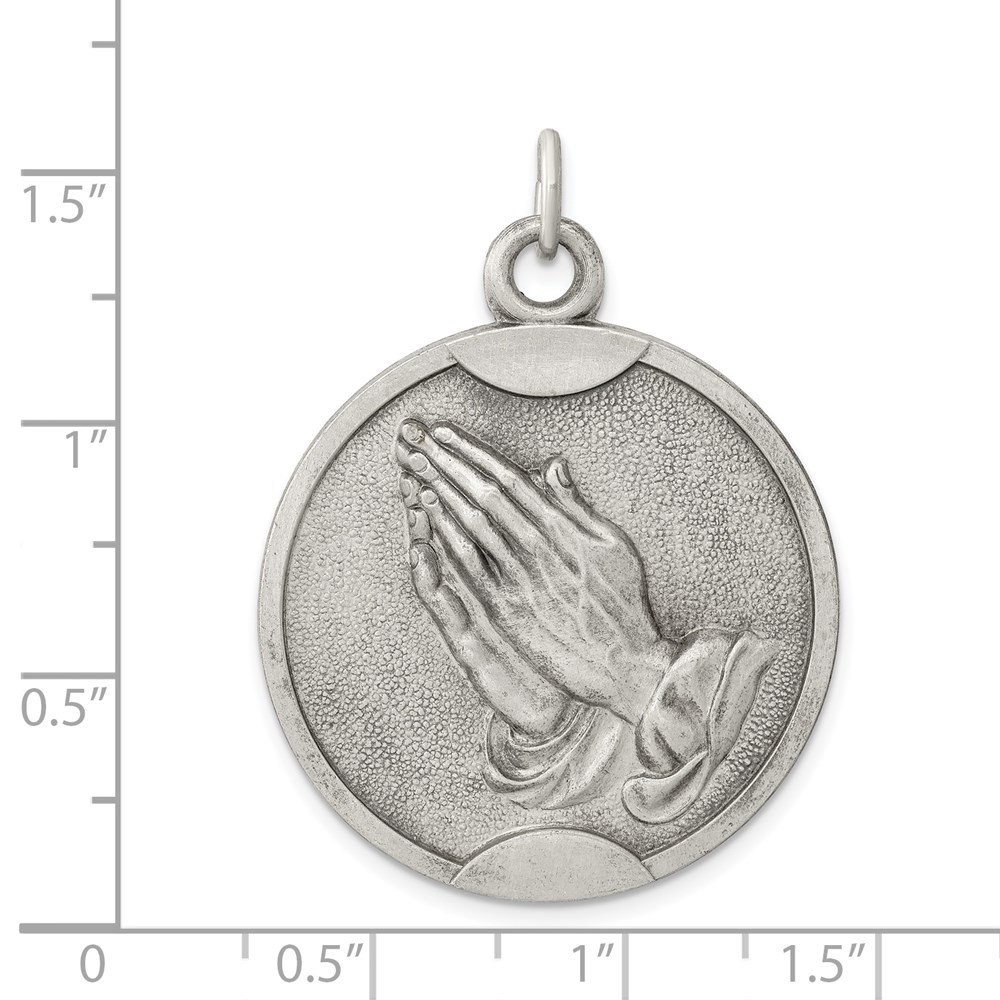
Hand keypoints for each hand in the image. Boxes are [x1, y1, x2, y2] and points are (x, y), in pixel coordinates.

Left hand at [395, 419, 673, 723]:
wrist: (623, 664)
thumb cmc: (623, 603)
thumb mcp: (613, 545)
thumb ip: (577, 505)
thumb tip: (554, 465)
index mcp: (563, 528)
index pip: (508, 478)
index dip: (472, 452)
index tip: (445, 433)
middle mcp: (537, 547)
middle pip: (482, 493)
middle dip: (446, 461)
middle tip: (416, 437)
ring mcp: (518, 578)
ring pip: (470, 523)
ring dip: (439, 490)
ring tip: (414, 464)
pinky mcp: (506, 609)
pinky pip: (468, 565)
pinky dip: (446, 535)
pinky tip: (426, 515)